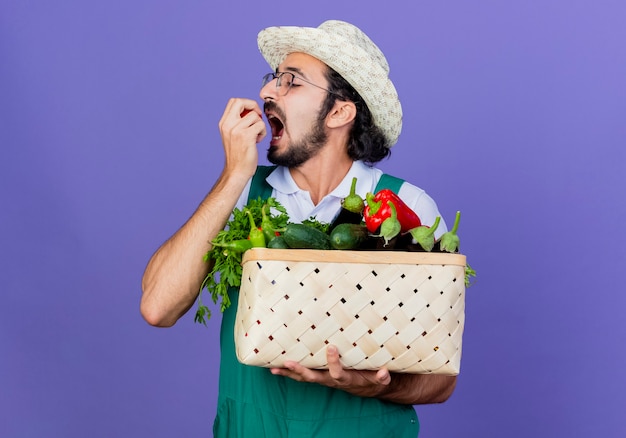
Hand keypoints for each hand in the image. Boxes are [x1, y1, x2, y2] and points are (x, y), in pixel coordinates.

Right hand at [218, 98, 265, 175]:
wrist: (236, 171)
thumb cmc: (237, 154)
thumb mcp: (231, 135)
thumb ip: (237, 122)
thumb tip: (251, 110)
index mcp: (223, 123)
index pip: (234, 101)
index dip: (246, 103)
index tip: (252, 113)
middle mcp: (228, 124)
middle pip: (241, 101)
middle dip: (253, 106)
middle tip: (257, 118)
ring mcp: (236, 130)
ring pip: (255, 116)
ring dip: (260, 124)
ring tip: (256, 135)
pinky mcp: (246, 136)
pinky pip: (260, 125)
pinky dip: (263, 132)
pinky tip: (258, 140)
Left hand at [270, 345, 391, 397]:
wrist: (368, 387)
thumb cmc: (373, 379)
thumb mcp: (381, 379)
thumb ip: (383, 377)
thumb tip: (385, 372)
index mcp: (346, 379)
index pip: (338, 373)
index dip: (334, 362)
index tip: (332, 347)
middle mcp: (332, 380)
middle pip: (314, 378)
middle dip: (301, 370)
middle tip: (289, 361)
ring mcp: (324, 378)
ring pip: (304, 377)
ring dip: (289, 373)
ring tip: (273, 367)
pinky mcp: (320, 375)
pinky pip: (302, 375)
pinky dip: (289, 372)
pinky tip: (276, 368)